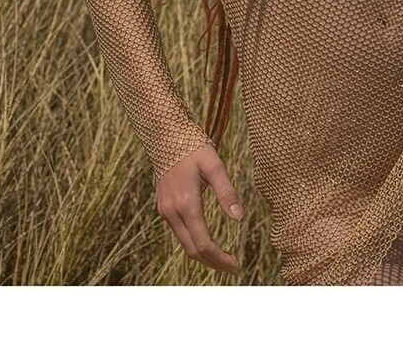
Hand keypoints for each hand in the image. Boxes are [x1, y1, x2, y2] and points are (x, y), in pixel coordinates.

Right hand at [155, 143, 244, 275]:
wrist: (164, 135)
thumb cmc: (192, 147)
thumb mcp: (214, 165)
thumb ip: (226, 192)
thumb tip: (239, 218)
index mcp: (186, 204)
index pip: (204, 244)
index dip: (221, 259)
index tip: (237, 265)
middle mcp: (172, 212)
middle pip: (192, 251)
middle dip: (214, 263)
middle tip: (234, 268)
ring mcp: (165, 211)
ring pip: (185, 244)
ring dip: (204, 256)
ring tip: (224, 260)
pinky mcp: (163, 207)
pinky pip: (180, 234)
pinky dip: (194, 244)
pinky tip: (208, 243)